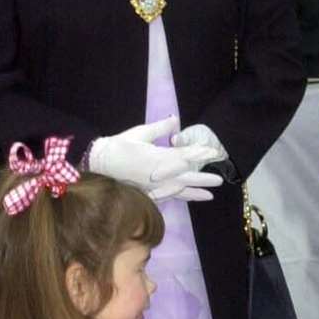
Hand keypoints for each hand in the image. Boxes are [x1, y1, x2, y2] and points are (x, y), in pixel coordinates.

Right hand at [88, 119, 223, 201]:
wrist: (99, 163)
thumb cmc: (119, 145)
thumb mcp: (140, 132)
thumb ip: (161, 128)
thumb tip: (176, 120)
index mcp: (157, 157)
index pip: (183, 156)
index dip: (199, 155)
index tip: (213, 153)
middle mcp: (158, 174)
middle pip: (185, 177)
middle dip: (203, 178)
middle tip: (219, 180)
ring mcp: (153, 186)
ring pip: (179, 190)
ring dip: (195, 193)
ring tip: (210, 196)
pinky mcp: (147, 192)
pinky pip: (167, 196)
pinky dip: (178, 197)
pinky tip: (187, 198)